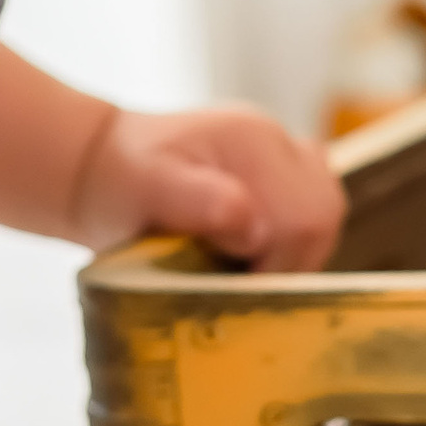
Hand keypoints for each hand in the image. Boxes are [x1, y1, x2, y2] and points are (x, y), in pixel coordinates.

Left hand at [70, 102, 344, 271]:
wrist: (100, 166)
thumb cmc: (117, 182)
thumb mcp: (146, 192)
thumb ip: (200, 203)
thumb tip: (253, 226)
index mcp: (252, 138)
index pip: (305, 218)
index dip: (277, 264)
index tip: (235, 286)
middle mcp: (276, 140)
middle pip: (324, 215)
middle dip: (289, 261)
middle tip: (239, 281)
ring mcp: (281, 153)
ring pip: (324, 215)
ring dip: (292, 253)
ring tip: (243, 267)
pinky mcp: (278, 172)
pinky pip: (313, 208)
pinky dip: (293, 240)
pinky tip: (255, 251)